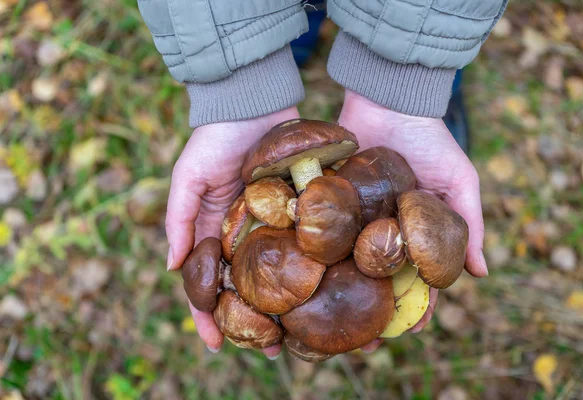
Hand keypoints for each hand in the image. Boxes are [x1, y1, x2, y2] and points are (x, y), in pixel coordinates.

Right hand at [166, 107, 299, 357]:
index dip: (208, 314)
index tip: (215, 344)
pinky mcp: (296, 210)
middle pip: (246, 286)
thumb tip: (171, 266)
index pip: (207, 281)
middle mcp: (241, 233)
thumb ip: (179, 218)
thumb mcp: (188, 177)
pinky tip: (319, 293)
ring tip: (297, 334)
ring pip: (276, 272)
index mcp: (212, 229)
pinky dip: (306, 270)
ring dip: (283, 304)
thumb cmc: (215, 140)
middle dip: (253, 319)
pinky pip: (300, 244)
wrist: (253, 104)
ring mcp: (270, 224)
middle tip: (271, 349)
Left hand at [338, 91, 486, 350]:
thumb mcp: (458, 181)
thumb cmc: (430, 139)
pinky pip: (319, 232)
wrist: (390, 99)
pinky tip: (306, 281)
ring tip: (331, 324)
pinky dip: (312, 255)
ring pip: (343, 263)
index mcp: (411, 230)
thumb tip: (481, 274)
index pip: (415, 277)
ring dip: (339, 293)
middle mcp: (379, 228)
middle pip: (375, 279)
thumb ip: (468, 224)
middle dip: (371, 309)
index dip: (416, 304)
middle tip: (364, 341)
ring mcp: (351, 217)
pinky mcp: (327, 200)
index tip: (412, 330)